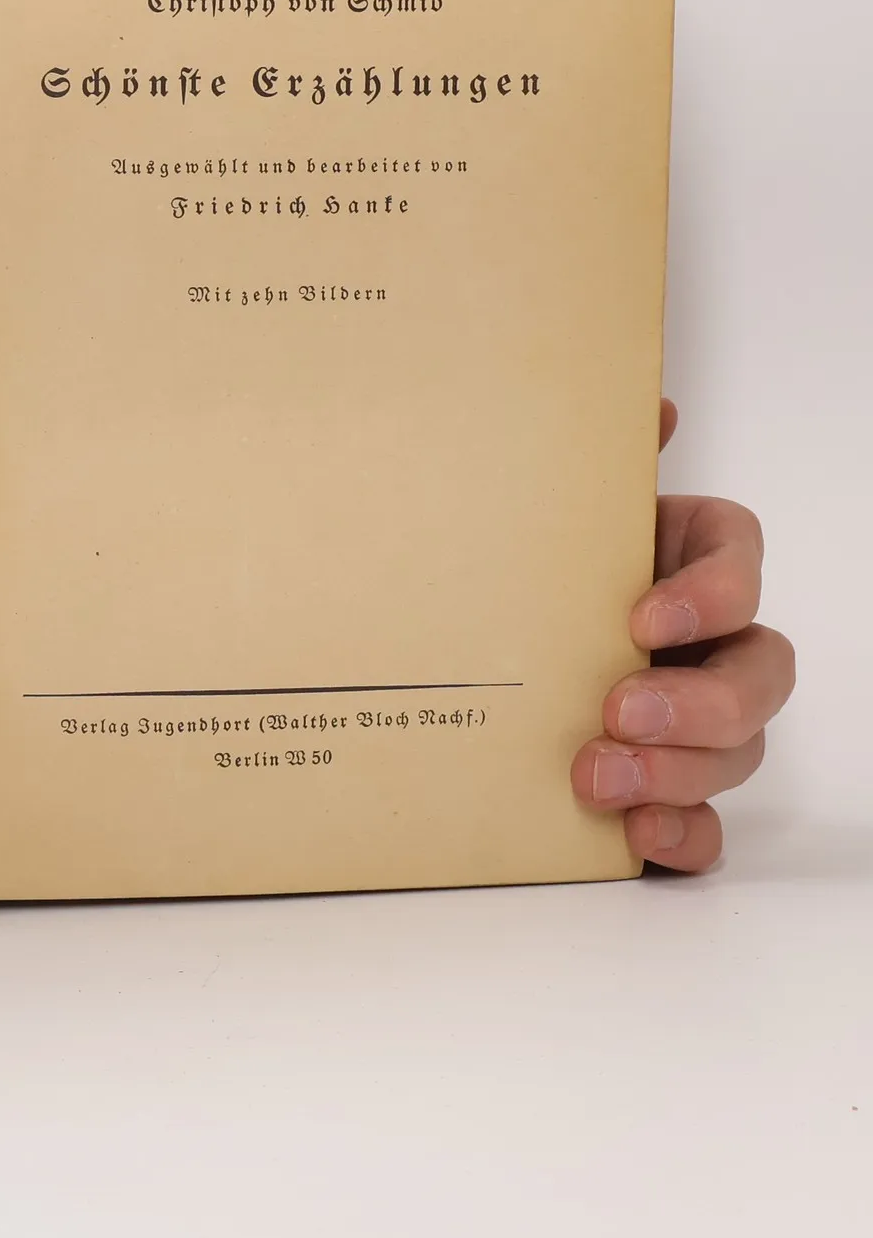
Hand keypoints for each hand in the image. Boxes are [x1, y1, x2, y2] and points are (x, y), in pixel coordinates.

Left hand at [571, 401, 793, 871]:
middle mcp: (709, 644)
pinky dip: (681, 834)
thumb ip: (601, 458)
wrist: (479, 634)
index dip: (709, 595)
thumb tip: (651, 403)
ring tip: (598, 779)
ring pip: (737, 753)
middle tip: (620, 711)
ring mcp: (698, 721)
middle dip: (701, 703)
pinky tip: (636, 834)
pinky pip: (704, 826)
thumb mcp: (554, 509)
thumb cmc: (532, 565)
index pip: (741, 567)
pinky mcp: (669, 786)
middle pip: (758, 675)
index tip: (641, 618)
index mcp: (687, 565)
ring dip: (678, 771)